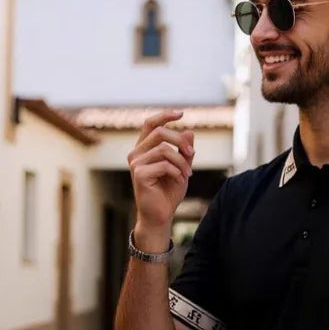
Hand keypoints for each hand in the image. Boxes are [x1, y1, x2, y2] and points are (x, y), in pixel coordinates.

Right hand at [127, 110, 194, 235]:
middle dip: (180, 141)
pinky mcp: (139, 174)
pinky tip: (179, 181)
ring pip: (164, 149)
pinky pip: (164, 165)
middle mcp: (137, 153)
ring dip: (181, 161)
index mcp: (144, 149)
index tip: (181, 113)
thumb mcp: (181, 168)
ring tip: (188, 174)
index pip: (150, 124)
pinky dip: (176, 172)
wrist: (161, 215)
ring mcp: (135, 163)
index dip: (164, 115)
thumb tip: (190, 131)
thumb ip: (184, 151)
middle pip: (160, 133)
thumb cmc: (168, 193)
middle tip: (193, 154)